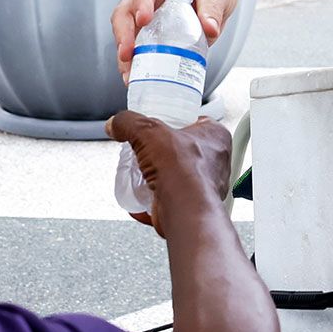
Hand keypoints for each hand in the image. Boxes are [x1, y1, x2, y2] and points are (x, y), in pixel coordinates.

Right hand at [107, 110, 232, 235]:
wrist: (185, 210)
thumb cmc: (183, 170)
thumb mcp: (148, 131)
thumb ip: (129, 122)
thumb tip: (116, 124)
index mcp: (216, 135)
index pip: (194, 121)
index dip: (174, 123)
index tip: (158, 126)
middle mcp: (217, 161)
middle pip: (183, 149)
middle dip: (163, 153)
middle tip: (146, 150)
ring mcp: (207, 185)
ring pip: (178, 174)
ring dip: (159, 176)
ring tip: (143, 172)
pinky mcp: (194, 204)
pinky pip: (172, 197)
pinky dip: (156, 197)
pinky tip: (142, 194)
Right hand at [112, 0, 236, 71]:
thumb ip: (213, 8)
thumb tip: (210, 29)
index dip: (141, 1)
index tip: (143, 20)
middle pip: (125, 11)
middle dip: (123, 34)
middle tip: (128, 53)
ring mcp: (144, 15)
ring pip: (125, 32)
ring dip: (125, 53)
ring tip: (130, 74)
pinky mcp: (148, 34)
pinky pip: (136, 48)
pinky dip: (135, 63)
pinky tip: (136, 77)